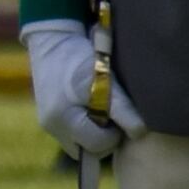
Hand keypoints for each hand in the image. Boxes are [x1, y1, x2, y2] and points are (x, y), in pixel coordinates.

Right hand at [24, 21, 139, 161]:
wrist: (52, 39)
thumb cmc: (79, 57)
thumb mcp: (103, 80)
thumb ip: (122, 109)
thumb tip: (140, 133)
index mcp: (62, 119)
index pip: (98, 146)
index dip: (114, 134)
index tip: (118, 113)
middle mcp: (52, 127)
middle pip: (89, 150)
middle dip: (104, 136)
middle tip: (111, 112)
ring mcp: (48, 123)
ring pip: (81, 143)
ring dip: (95, 131)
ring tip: (101, 108)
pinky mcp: (49, 117)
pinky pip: (73, 133)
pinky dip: (86, 125)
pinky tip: (90, 106)